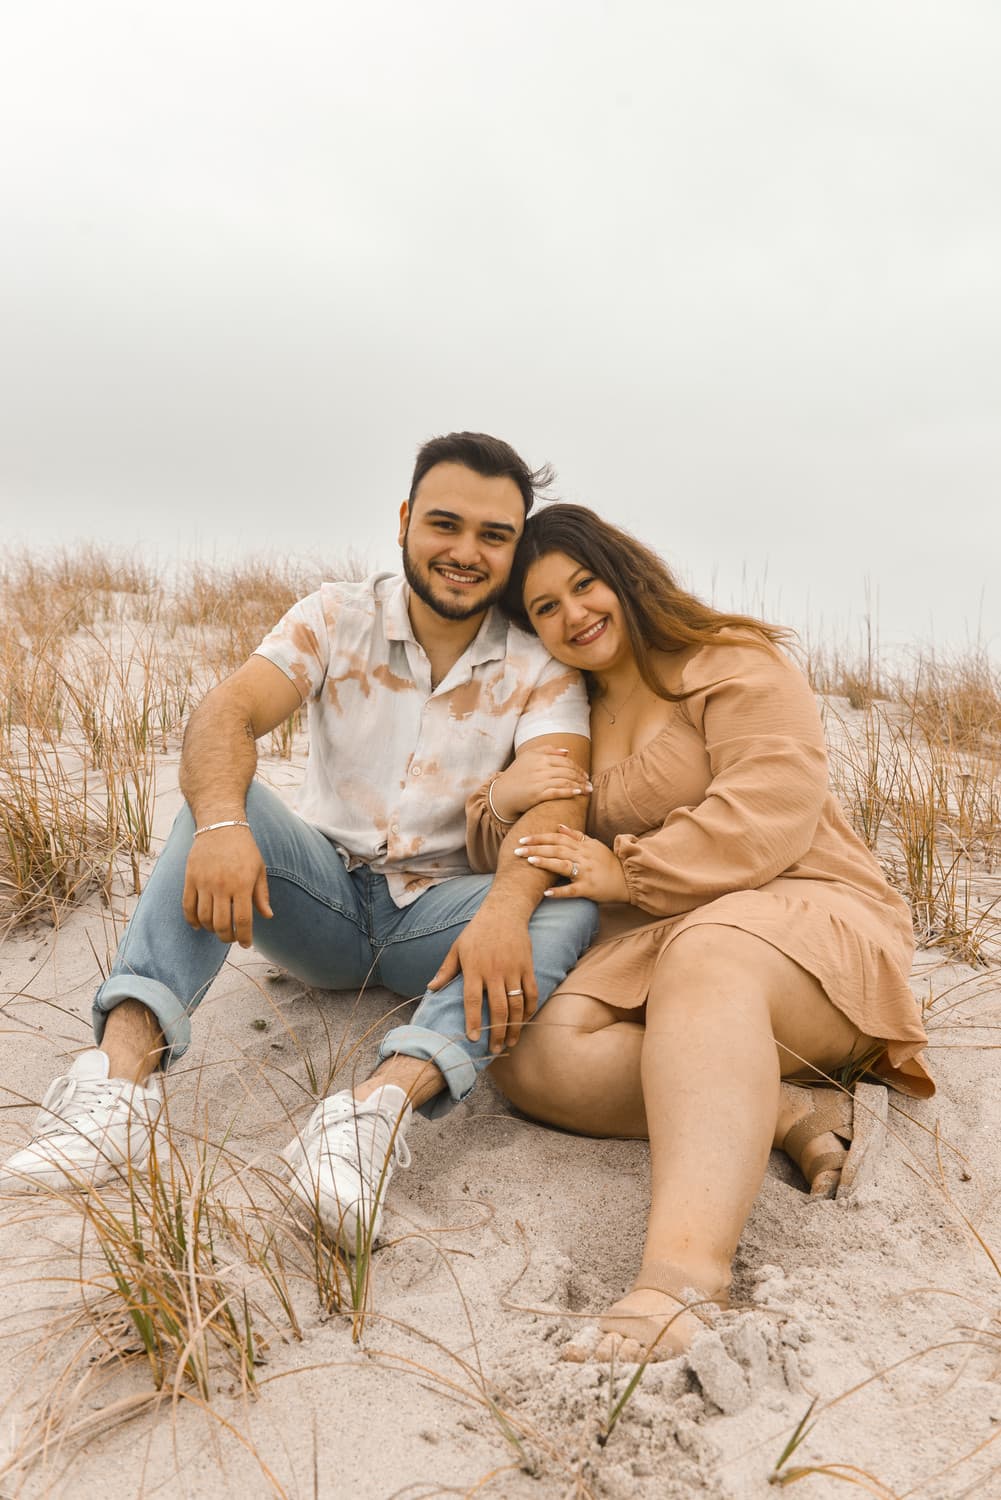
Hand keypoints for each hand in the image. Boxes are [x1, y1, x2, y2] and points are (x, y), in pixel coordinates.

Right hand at [181, 824, 272, 947]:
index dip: (244, 936)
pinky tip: (199, 925)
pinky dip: (192, 920)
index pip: (243, 920)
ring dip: (211, 930)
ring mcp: (204, 882)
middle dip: (227, 937)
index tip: (246, 944)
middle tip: (232, 938)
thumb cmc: (244, 848)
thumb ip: (261, 894)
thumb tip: (267, 916)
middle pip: (222, 924)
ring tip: (218, 930)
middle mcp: (222, 885)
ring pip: (204, 918)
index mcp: (242, 884)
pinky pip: (188, 906)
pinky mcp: (190, 878)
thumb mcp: (259, 869)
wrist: (220, 826)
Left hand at [426, 900, 537, 1053]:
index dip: (473, 1021)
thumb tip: (430, 989)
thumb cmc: (476, 931)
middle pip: (497, 1008)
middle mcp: (494, 970)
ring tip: (510, 1042)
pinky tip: (524, 1021)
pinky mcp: (527, 966)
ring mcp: (513, 969)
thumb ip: (446, 970)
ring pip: (516, 1004)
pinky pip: (531, 992)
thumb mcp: (457, 948)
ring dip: (514, 1026)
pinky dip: (529, 1009)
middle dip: (497, 1032)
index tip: (473, 1039)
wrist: (504, 911)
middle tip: (495, 1049)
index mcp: (474, 968)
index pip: (472, 1000)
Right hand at [489, 746, 591, 821]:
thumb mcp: (528, 757)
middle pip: (567, 771)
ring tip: (587, 791)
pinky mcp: (536, 794)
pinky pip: (557, 792)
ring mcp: (538, 781)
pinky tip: (577, 793)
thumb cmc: (515, 775)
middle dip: (581, 778)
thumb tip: (567, 751)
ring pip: (564, 781)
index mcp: (539, 757)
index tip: (585, 775)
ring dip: (579, 786)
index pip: (565, 761)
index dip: (578, 768)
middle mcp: (540, 767)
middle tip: (590, 784)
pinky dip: (568, 792)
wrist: (500, 794)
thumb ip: (547, 750)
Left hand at [514, 824, 628, 902]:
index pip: (557, 838)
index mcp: (582, 846)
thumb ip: (576, 835)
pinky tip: (546, 893)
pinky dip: (560, 891)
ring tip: (529, 862)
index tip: (523, 839)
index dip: (540, 838)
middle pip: (556, 850)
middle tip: (517, 850)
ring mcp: (586, 872)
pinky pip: (573, 890)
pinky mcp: (589, 889)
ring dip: (546, 863)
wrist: (628, 879)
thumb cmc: (608, 862)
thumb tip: (559, 826)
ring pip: (563, 865)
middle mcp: (583, 857)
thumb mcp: (593, 844)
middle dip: (536, 849)